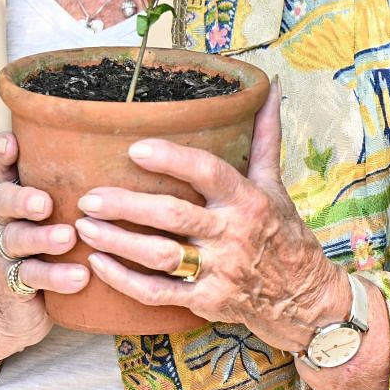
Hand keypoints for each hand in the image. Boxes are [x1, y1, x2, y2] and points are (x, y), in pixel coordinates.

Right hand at [0, 132, 89, 361]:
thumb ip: (73, 191)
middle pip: (3, 199)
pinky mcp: (13, 284)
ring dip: (42, 238)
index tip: (12, 142)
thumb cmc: (46, 250)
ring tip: (68, 238)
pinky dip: (55, 276)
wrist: (11, 312)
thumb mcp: (52, 217)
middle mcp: (6, 219)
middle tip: (45, 202)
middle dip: (23, 198)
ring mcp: (6, 252)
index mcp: (16, 197)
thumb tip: (132, 155)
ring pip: (16, 238)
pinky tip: (79, 277)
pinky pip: (31, 277)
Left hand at [73, 79, 349, 353]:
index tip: (135, 149)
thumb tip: (267, 88)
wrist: (305, 298)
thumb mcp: (276, 184)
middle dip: (126, 206)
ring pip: (160, 255)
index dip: (171, 159)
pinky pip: (158, 293)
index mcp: (247, 200)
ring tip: (85, 227)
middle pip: (173, 215)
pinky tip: (98, 264)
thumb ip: (263, 136)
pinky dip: (125, 280)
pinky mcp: (206, 301)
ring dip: (118, 242)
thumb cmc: (284, 233)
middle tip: (89, 196)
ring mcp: (218, 271)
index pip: (207, 172)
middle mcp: (232, 234)